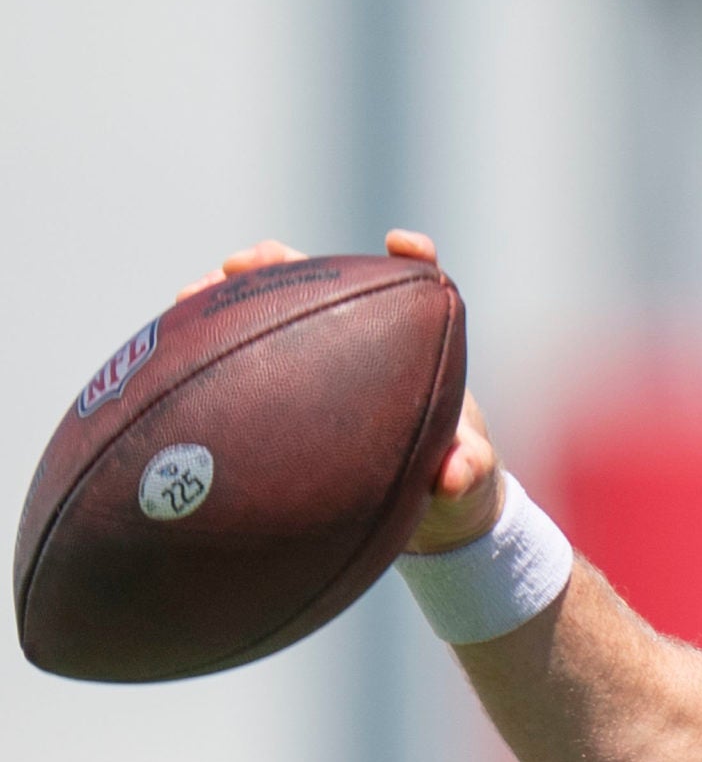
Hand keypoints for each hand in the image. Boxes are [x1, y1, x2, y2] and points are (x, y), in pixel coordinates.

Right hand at [180, 230, 503, 554]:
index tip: (399, 244)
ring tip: (190, 294)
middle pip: (328, 287)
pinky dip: (217, 349)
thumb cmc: (456, 489)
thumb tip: (452, 476)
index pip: (421, 288)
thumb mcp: (467, 485)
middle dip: (285, 266)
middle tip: (241, 261)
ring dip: (236, 298)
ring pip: (279, 315)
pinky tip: (174, 349)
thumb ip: (467, 472)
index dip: (413, 260)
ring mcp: (326, 366)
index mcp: (423, 354)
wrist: (424, 517)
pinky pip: (251, 362)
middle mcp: (370, 346)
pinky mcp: (292, 392)